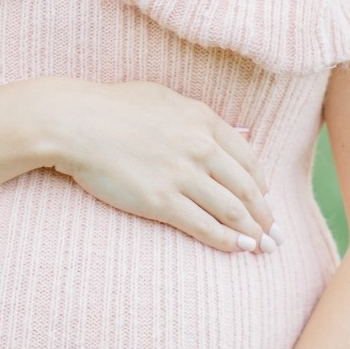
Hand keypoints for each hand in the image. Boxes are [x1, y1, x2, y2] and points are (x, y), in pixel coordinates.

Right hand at [35, 78, 278, 253]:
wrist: (74, 123)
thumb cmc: (111, 107)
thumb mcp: (162, 99)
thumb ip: (196, 117)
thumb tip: (229, 132)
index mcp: (203, 119)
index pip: (248, 158)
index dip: (261, 185)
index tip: (265, 200)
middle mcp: (200, 147)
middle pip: (246, 188)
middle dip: (265, 214)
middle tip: (275, 233)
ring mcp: (182, 175)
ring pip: (231, 210)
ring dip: (251, 232)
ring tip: (262, 247)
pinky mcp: (161, 201)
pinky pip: (204, 225)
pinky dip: (226, 241)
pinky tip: (236, 249)